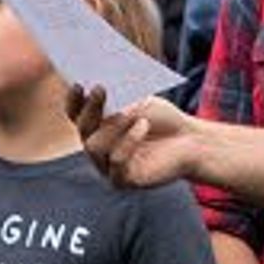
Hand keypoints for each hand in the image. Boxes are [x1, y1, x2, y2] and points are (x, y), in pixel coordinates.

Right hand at [68, 85, 211, 189]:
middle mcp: (97, 147)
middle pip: (83, 128)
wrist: (190, 142)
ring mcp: (107, 165)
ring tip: (132, 112)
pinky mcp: (122, 180)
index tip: (78, 83)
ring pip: (94, 146)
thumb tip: (97, 91)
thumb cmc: (163, 119)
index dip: (74, 100)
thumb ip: (119, 101)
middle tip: (100, 88)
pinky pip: (116, 161)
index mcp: (97, 125)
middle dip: (90, 108)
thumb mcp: (141, 103)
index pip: (76, 114)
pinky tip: (143, 125)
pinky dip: (129, 141)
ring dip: (113, 126)